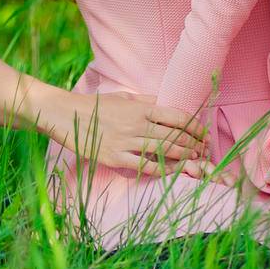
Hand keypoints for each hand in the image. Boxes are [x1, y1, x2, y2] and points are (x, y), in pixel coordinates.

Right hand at [47, 89, 213, 179]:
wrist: (65, 115)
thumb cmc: (97, 105)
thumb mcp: (124, 96)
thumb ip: (147, 101)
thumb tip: (167, 103)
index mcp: (141, 108)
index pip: (177, 117)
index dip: (194, 127)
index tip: (203, 133)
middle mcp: (137, 124)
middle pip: (174, 136)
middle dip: (193, 144)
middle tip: (204, 150)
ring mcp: (126, 142)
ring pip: (163, 151)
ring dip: (183, 157)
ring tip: (195, 160)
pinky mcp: (115, 158)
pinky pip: (145, 166)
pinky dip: (163, 170)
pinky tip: (174, 172)